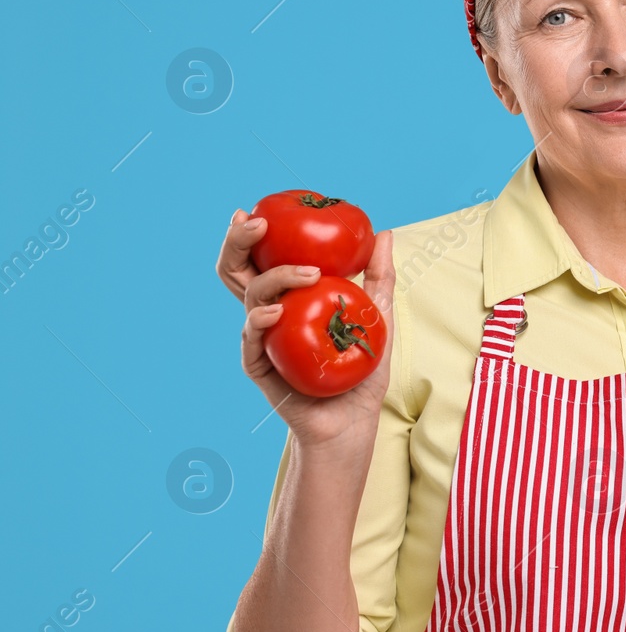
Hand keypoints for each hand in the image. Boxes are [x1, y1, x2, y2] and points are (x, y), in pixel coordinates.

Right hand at [217, 208, 396, 449]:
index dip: (248, 235)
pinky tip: (275, 311)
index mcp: (288, 298)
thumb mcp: (378, 317)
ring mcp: (262, 339)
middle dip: (238, 243)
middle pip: (238, 272)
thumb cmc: (361, 369)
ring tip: (304, 273)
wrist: (354, 420)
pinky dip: (260, 321)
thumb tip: (382, 232)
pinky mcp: (261, 367)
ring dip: (272, 278)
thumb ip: (378, 277)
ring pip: (247, 298)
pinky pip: (251, 340)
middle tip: (256, 224)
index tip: (255, 211)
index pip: (260, 259)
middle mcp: (269, 314)